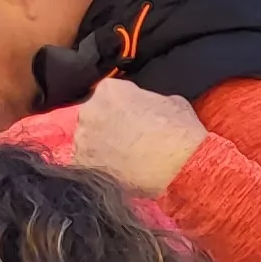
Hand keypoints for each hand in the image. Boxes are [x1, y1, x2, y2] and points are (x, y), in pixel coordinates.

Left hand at [66, 78, 211, 198]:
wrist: (178, 172)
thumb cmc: (179, 136)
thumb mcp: (176, 104)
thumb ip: (154, 100)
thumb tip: (152, 106)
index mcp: (111, 90)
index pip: (116, 92)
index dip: (130, 104)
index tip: (140, 115)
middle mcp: (90, 110)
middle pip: (99, 113)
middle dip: (113, 122)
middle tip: (135, 136)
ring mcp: (83, 138)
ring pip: (93, 137)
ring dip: (106, 143)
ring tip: (128, 156)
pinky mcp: (82, 164)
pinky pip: (90, 160)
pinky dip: (102, 164)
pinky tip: (121, 170)